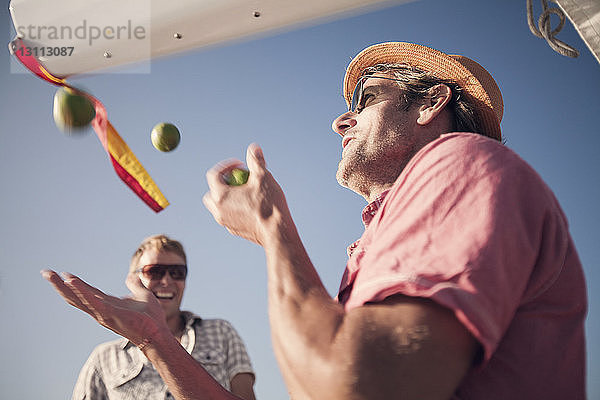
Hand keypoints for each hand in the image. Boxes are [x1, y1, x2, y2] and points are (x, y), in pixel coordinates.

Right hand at [41, 270, 167, 345]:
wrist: (158, 332)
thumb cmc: (150, 318)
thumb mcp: (142, 295)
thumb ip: (135, 286)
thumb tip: (130, 276)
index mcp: (107, 304)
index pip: (86, 292)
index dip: (74, 283)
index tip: (63, 273)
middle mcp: (101, 309)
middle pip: (75, 296)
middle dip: (59, 285)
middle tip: (46, 273)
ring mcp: (104, 313)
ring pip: (79, 299)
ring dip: (65, 287)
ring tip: (54, 275)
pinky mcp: (110, 314)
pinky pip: (93, 302)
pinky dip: (82, 291)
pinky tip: (72, 281)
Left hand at [203, 143, 288, 245]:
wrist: (277, 233)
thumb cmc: (269, 205)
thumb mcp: (263, 177)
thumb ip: (256, 161)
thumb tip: (254, 148)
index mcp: (220, 196)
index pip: (214, 175)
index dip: (227, 166)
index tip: (240, 164)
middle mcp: (218, 210)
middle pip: (212, 192)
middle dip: (223, 182)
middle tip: (240, 178)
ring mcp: (225, 222)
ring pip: (219, 206)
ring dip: (229, 196)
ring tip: (247, 192)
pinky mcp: (235, 231)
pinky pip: (230, 216)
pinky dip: (236, 208)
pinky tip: (253, 205)